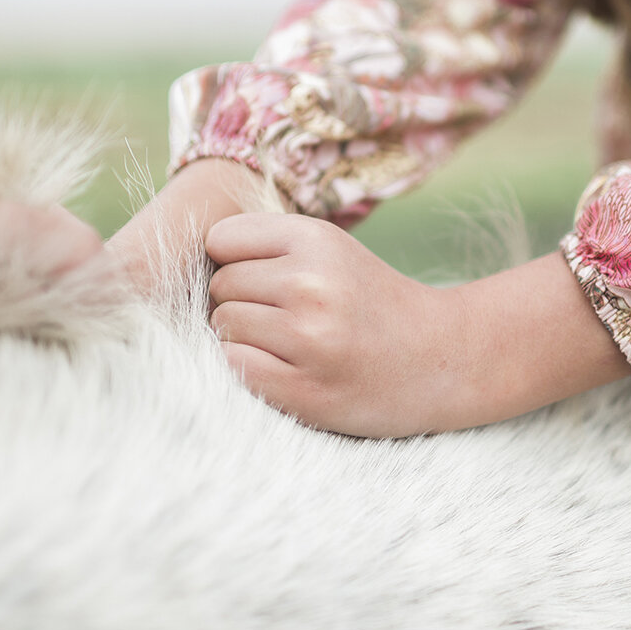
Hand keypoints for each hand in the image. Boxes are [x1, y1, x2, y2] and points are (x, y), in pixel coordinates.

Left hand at [207, 216, 630, 436]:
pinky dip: (247, 370)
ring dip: (241, 338)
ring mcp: (307, 339)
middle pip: (220, 286)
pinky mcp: (305, 389)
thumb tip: (186, 261)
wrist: (444, 358)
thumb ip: (270, 247)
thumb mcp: (333, 252)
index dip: (233, 261)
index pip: (221, 240)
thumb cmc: (374, 303)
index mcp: (316, 240)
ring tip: (286, 344)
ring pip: (222, 327)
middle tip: (283, 319)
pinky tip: (284, 370)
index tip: (261, 278)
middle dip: (239, 302)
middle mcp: (310, 284)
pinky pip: (234, 367)